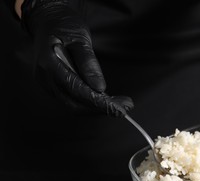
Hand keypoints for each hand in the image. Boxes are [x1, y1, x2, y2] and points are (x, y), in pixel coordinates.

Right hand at [21, 0, 132, 116]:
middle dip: (101, 109)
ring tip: (121, 104)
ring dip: (98, 108)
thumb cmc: (64, 27)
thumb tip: (99, 87)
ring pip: (74, 105)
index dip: (98, 102)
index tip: (118, 107)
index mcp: (49, 64)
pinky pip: (73, 100)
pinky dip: (91, 103)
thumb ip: (88, 62)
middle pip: (75, 104)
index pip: (76, 90)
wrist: (49, 23)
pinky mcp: (53, 87)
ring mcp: (47, 84)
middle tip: (125, 107)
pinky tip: (107, 100)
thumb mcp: (80, 39)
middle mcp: (45, 79)